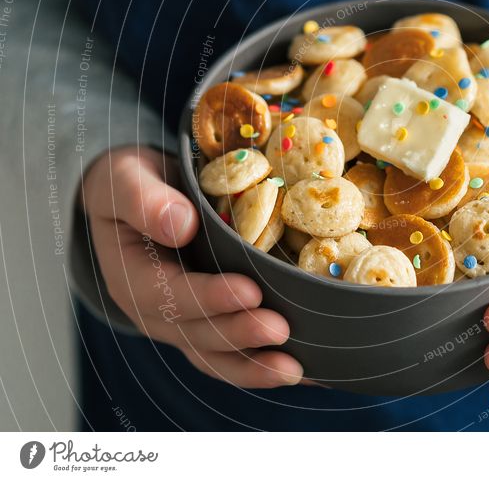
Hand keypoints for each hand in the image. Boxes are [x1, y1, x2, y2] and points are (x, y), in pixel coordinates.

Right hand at [82, 146, 302, 387]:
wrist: (137, 194)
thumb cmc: (132, 181)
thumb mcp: (125, 177)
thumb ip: (144, 200)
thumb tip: (181, 224)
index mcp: (131, 275)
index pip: (169, 294)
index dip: (209, 297)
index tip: (249, 291)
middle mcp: (155, 310)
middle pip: (196, 333)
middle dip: (240, 333)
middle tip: (281, 329)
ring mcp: (182, 322)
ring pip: (216, 356)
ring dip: (254, 365)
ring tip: (294, 368)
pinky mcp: (208, 323)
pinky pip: (233, 354)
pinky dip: (263, 364)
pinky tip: (302, 370)